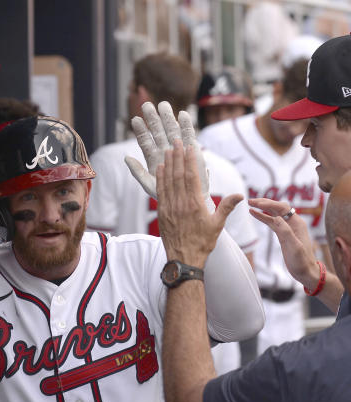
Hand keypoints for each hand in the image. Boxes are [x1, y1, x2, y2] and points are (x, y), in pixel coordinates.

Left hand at [125, 101, 209, 199]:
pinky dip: (186, 125)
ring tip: (162, 104)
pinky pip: (189, 135)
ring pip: (171, 129)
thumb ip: (137, 171)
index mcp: (153, 157)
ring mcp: (178, 147)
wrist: (187, 199)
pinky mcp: (192, 149)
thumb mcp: (148, 184)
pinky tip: (182, 114)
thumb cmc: (167, 193)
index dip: (140, 130)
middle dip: (152, 118)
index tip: (135, 119)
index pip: (145, 140)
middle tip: (146, 105)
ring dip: (167, 117)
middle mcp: (165, 149)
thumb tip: (126, 157)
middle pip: (157, 131)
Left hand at [157, 139, 241, 266]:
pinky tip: (160, 168)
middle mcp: (180, 203)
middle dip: (178, 157)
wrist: (184, 259)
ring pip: (168, 181)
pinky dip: (160, 178)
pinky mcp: (162, 212)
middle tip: (176, 142)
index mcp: (195, 204)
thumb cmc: (203, 243)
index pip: (191, 176)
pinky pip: (160, 191)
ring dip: (168, 164)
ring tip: (168, 150)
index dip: (190, 160)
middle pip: (178, 175)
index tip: (189, 147)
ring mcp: (169, 207)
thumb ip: (227, 207)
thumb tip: (241, 195)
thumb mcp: (217, 225)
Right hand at [249, 198, 320, 287]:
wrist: (306, 272)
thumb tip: (275, 217)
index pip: (281, 208)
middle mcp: (293, 223)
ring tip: (250, 204)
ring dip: (262, 208)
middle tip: (250, 200)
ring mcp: (288, 228)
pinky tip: (254, 213)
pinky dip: (263, 216)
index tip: (256, 203)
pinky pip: (272, 221)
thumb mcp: (293, 247)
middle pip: (277, 207)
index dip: (268, 204)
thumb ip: (285, 231)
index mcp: (297, 223)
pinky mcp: (283, 234)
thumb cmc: (301, 261)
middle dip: (264, 203)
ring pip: (274, 213)